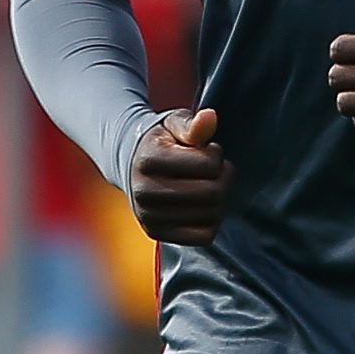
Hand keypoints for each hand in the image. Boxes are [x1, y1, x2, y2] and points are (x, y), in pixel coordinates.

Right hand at [129, 107, 233, 244]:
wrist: (131, 164)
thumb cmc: (162, 142)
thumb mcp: (174, 124)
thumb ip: (193, 124)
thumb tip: (210, 117)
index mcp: (149, 160)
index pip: (210, 164)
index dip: (216, 155)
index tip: (206, 151)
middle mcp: (144, 191)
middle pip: (214, 192)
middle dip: (223, 178)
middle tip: (213, 171)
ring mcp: (148, 215)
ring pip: (212, 215)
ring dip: (219, 200)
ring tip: (205, 185)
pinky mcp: (155, 232)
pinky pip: (204, 236)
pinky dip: (211, 221)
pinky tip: (201, 206)